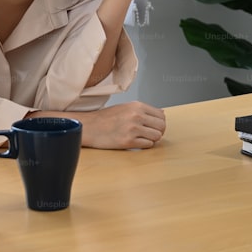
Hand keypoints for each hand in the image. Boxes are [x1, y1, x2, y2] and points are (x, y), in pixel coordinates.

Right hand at [49, 101, 165, 149]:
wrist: (90, 127)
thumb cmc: (105, 118)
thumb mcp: (126, 107)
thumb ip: (143, 110)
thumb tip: (162, 113)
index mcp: (137, 106)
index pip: (161, 115)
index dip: (159, 123)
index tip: (154, 127)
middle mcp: (137, 115)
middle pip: (162, 126)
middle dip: (158, 132)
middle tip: (150, 134)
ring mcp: (133, 128)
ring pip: (157, 136)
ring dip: (152, 139)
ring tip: (142, 138)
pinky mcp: (128, 141)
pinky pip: (147, 145)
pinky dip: (144, 145)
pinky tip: (136, 142)